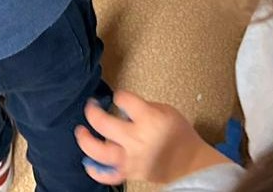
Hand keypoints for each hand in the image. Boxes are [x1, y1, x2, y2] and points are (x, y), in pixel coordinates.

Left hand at [73, 91, 228, 185]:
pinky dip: (96, 171)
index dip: (119, 95)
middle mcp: (137, 139)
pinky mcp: (130, 173)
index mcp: (149, 119)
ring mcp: (131, 159)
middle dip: (93, 113)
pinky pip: (108, 176)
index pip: (124, 100)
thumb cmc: (180, 135)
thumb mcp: (167, 110)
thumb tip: (123, 108)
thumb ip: (144, 107)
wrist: (191, 164)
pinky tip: (88, 163)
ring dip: (86, 141)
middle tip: (90, 107)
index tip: (119, 96)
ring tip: (81, 131)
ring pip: (101, 152)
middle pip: (105, 125)